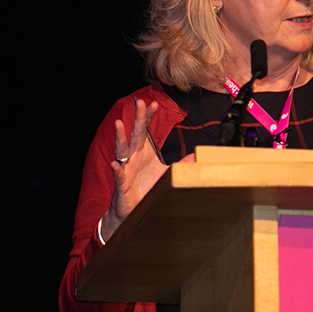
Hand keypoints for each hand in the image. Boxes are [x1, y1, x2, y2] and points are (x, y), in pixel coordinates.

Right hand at [100, 99, 168, 242]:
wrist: (133, 209)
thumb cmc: (147, 188)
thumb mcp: (167, 173)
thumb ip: (180, 163)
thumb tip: (197, 156)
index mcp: (144, 152)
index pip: (146, 130)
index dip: (149, 117)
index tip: (154, 103)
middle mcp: (134, 157)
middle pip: (136, 134)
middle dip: (138, 118)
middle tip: (139, 103)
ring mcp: (126, 168)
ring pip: (122, 150)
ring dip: (120, 137)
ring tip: (118, 124)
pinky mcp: (122, 183)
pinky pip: (118, 174)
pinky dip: (117, 169)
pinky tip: (115, 163)